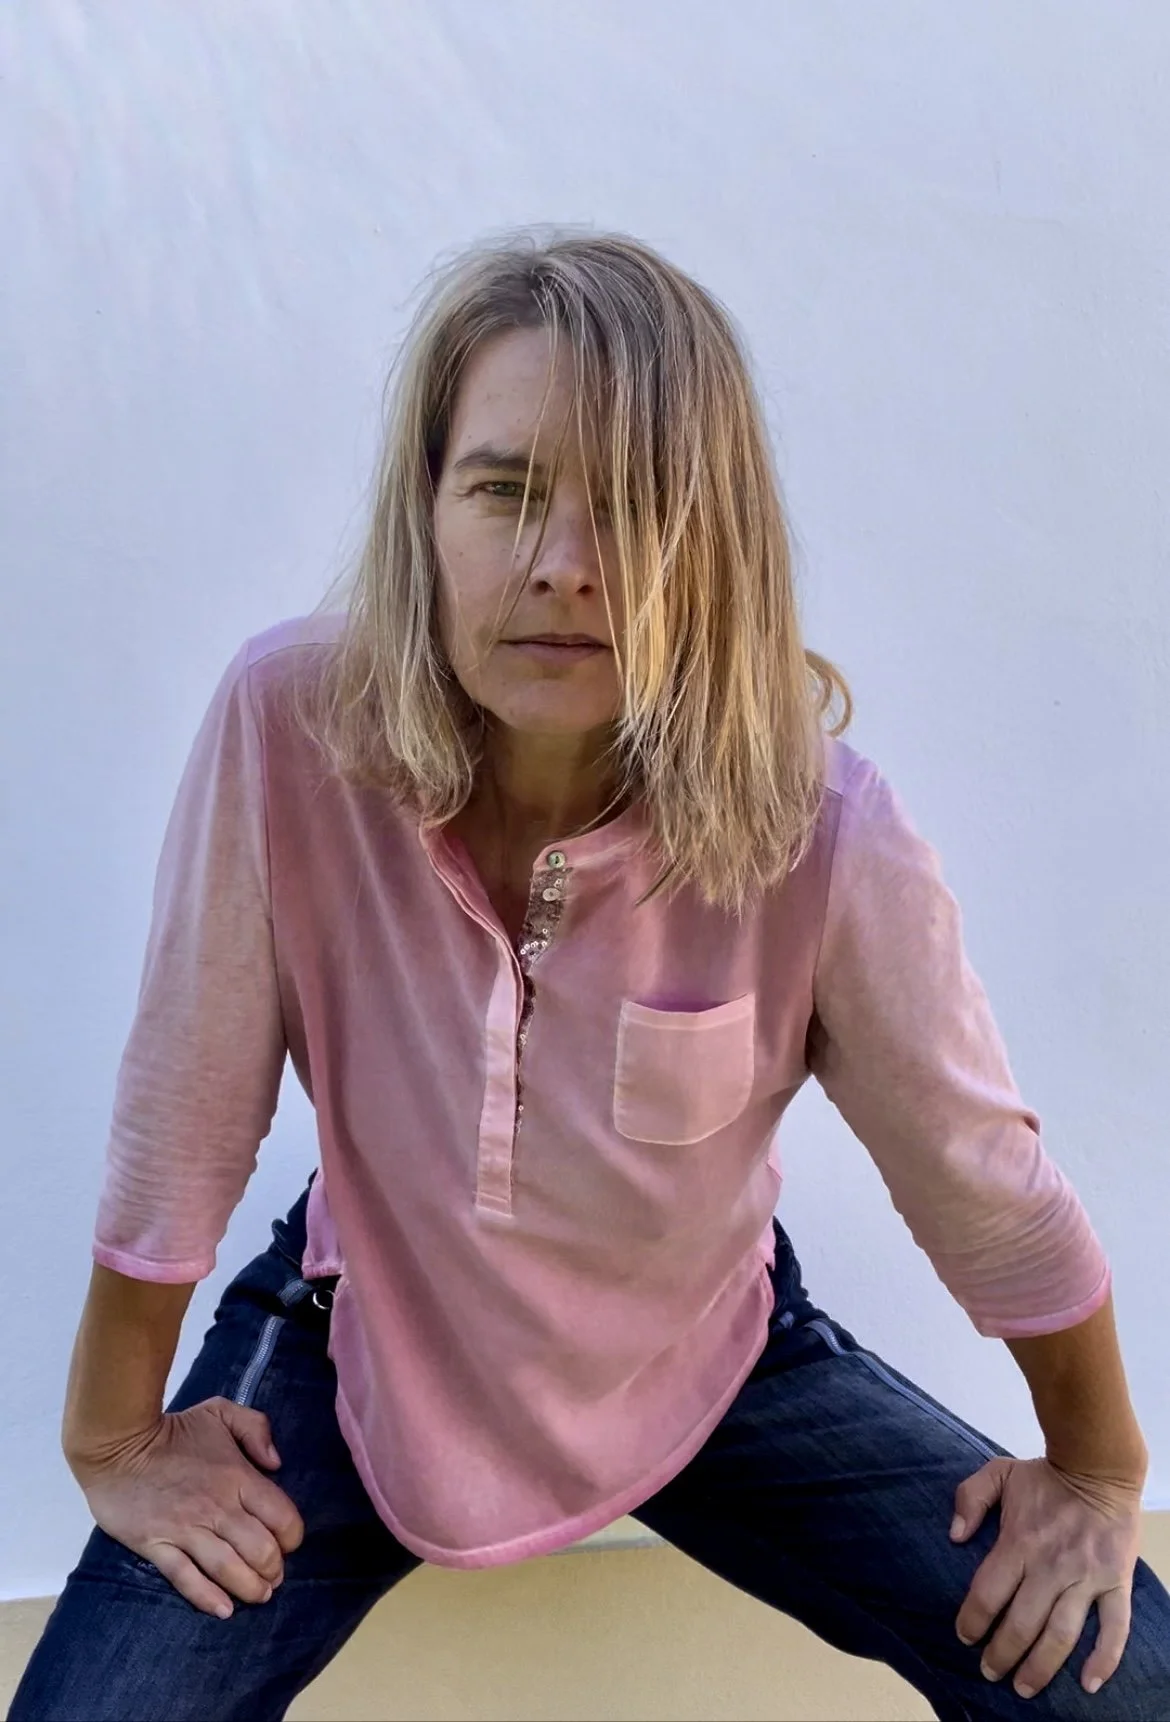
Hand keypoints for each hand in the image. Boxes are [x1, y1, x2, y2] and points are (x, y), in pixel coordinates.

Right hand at [68, 1397, 304, 1618]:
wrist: (117, 1445)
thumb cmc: (174, 1430)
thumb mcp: (221, 1412)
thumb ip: (256, 1429)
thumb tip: (277, 1463)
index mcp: (238, 1476)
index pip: (281, 1516)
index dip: (292, 1536)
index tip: (289, 1543)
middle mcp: (217, 1507)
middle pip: (259, 1549)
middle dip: (274, 1569)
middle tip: (275, 1576)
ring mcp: (185, 1529)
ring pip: (228, 1569)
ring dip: (250, 1588)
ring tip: (260, 1595)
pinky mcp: (156, 1546)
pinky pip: (186, 1578)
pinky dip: (207, 1598)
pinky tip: (224, 1610)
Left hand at [950, 1454, 1141, 1698]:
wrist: (1100, 1466)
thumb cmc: (1046, 1474)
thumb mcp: (999, 1472)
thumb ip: (970, 1498)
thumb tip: (954, 1536)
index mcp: (1019, 1542)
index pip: (988, 1594)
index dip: (973, 1621)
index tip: (965, 1637)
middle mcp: (1051, 1566)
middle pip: (1021, 1624)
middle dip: (1002, 1655)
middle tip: (990, 1672)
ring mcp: (1086, 1578)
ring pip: (1061, 1635)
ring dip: (1041, 1667)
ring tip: (1024, 1687)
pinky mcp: (1115, 1582)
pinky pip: (1114, 1629)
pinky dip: (1103, 1660)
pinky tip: (1088, 1684)